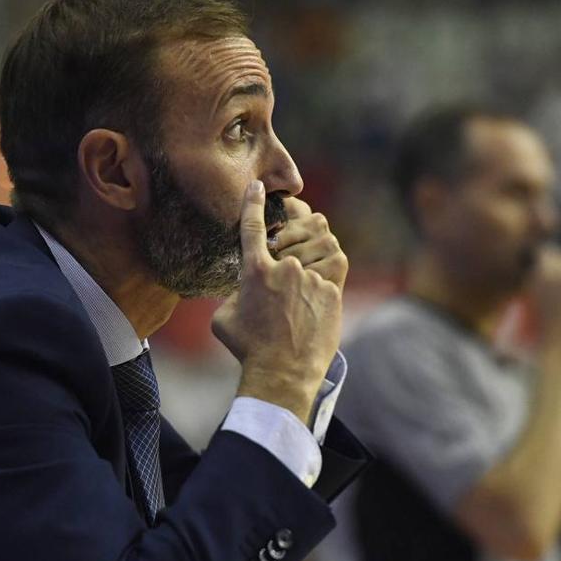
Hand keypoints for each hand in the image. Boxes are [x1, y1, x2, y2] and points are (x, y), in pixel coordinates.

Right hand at [212, 181, 342, 422]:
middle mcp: (285, 268)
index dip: (253, 202)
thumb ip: (234, 294)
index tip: (258, 186)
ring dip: (315, 246)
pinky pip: (336, 265)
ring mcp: (311, 278)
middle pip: (297, 228)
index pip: (252, 226)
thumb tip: (242, 291)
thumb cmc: (249, 349)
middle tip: (292, 247)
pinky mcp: (332, 291)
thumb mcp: (224, 318)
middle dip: (295, 231)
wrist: (283, 373)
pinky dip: (328, 270)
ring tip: (310, 258)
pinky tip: (320, 283)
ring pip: (323, 241)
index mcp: (255, 271)